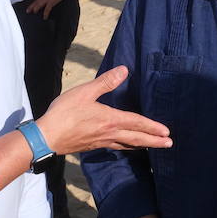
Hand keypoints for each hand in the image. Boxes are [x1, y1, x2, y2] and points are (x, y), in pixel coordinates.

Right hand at [36, 66, 171, 155]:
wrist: (47, 137)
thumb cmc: (64, 113)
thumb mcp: (85, 92)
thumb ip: (106, 82)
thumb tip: (124, 70)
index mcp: (110, 119)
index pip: (137, 123)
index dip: (152, 127)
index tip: (166, 132)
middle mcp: (109, 133)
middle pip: (136, 138)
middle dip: (154, 141)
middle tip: (169, 143)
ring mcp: (101, 142)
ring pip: (127, 144)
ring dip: (142, 145)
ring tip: (153, 147)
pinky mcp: (92, 146)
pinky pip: (115, 146)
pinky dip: (126, 147)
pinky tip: (126, 146)